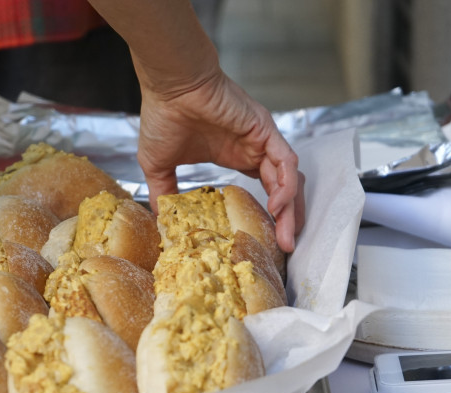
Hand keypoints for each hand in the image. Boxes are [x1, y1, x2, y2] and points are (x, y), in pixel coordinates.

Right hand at [136, 69, 304, 252]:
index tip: (264, 241)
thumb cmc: (163, 116)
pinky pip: (285, 162)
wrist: (170, 87)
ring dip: (291, 209)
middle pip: (282, 189)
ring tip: (286, 237)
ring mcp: (262, 140)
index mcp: (235, 155)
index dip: (267, 214)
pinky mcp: (265, 130)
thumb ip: (165, 192)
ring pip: (288, 179)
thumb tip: (162, 219)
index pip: (263, 189)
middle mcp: (253, 148)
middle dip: (287, 220)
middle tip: (284, 248)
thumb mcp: (159, 166)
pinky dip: (286, 185)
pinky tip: (278, 206)